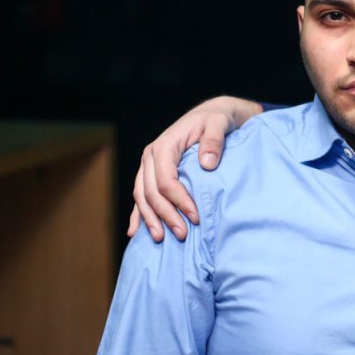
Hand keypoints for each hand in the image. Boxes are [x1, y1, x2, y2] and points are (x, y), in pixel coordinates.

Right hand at [127, 96, 261, 240]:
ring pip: (142, 197)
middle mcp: (150, 157)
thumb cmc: (216, 120)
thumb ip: (214, 140)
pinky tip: (135, 233)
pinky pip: (140, 197)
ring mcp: (148, 166)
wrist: (210, 115)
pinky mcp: (151, 174)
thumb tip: (207, 164)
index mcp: (164, 146)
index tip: (195, 217)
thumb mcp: (219, 124)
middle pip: (151, 192)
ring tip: (162, 239)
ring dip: (151, 219)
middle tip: (183, 234)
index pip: (165, 180)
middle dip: (166, 215)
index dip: (178, 201)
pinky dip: (138, 214)